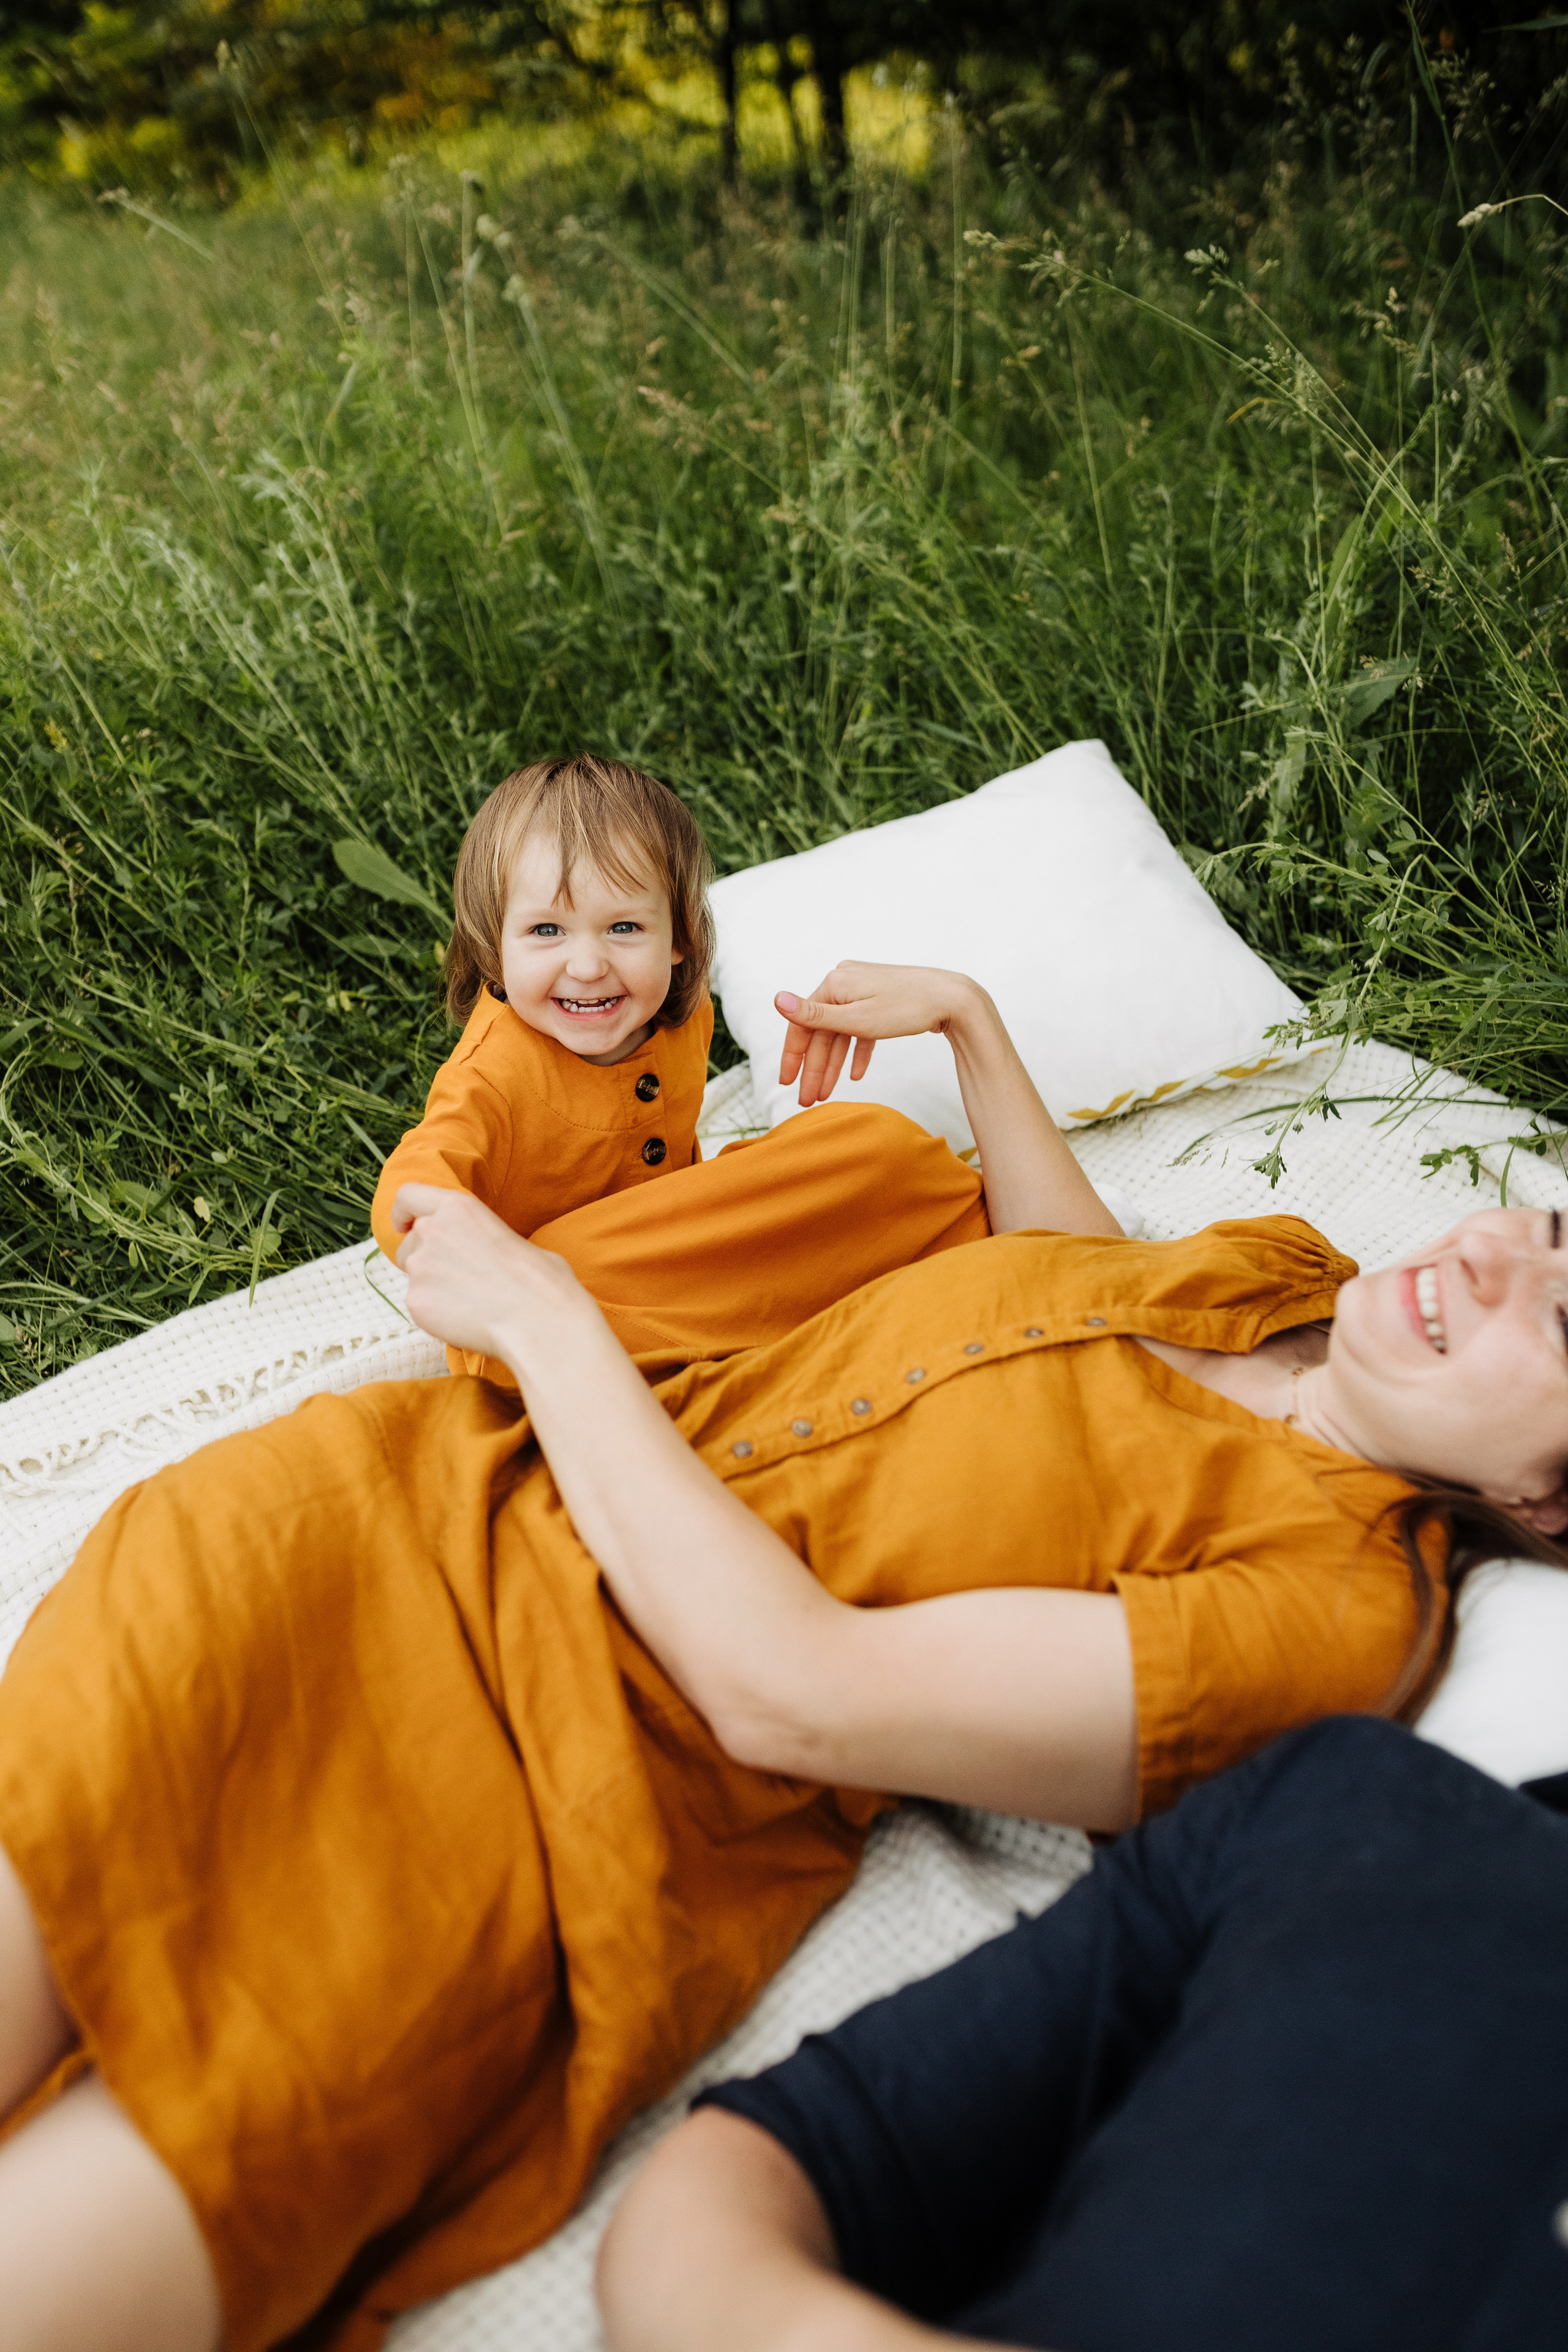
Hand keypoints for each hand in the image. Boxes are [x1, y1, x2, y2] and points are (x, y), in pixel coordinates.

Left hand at [391, 1183, 586, 1361]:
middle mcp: (431, 1230)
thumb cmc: (539, 1281)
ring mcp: (419, 1266)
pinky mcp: (415, 1301)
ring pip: (413, 1275)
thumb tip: (486, 1254)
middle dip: (424, 1258)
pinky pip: (418, 1304)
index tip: (404, 1225)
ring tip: (467, 1301)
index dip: (403, 1212)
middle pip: (409, 1243)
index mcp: (458, 1208)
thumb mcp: (514, 1239)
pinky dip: (435, 1312)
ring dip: (431, 1285)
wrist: (537, 1320)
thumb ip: (483, 1238)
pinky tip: (464, 1319)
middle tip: (455, 1278)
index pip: (409, 1196)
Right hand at [774, 963, 977, 1107]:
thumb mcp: (857, 1019)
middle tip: (807, 1100)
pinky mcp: (880, 1000)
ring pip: (841, 1034)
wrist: (955, 999)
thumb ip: (814, 1016)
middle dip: (814, 1068)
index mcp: (833, 984)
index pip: (802, 1024)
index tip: (787, 1084)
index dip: (793, 1056)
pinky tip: (856, 1075)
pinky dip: (857, 1052)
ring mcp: (863, 991)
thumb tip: (776, 999)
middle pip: (822, 1032)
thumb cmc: (908, 1008)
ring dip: (834, 1065)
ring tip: (826, 1094)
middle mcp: (844, 982)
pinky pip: (861, 1029)